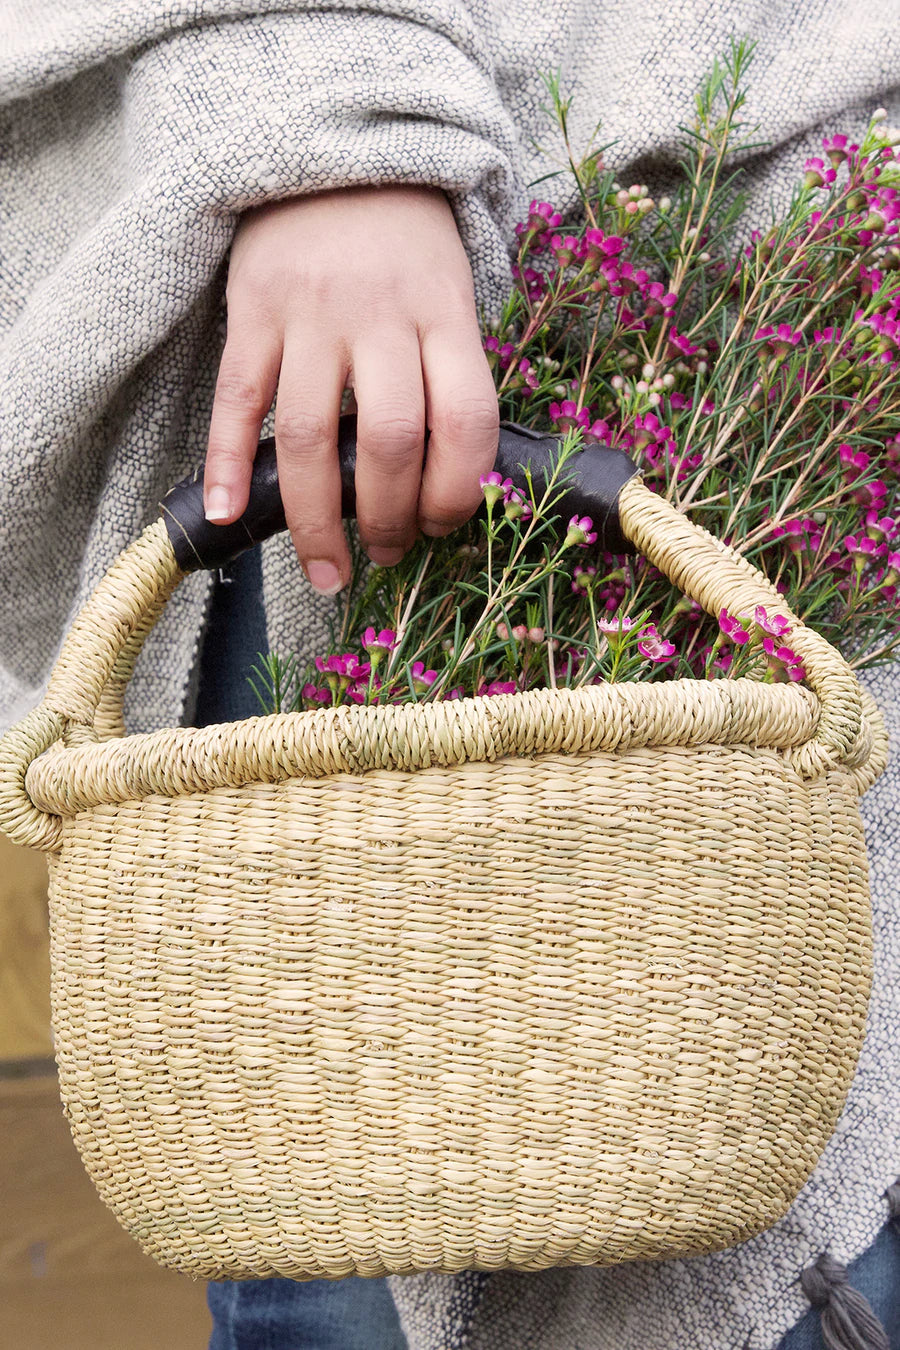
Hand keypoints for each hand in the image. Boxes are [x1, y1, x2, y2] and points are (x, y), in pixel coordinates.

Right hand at [203, 184, 499, 593]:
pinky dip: (226, 462)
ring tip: (327, 568)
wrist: (332, 151)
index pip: (466, 421)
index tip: (445, 526)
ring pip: (306, 435)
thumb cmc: (403, 243)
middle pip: (387, 440)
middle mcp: (379, 313)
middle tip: (388, 555)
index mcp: (445, 312)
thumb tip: (445, 484)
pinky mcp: (251, 309)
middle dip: (390, 519)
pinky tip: (230, 515)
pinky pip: (235, 398)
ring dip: (316, 520)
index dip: (459, 491)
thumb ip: (449, 372)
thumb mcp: (450, 294)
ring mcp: (310, 312)